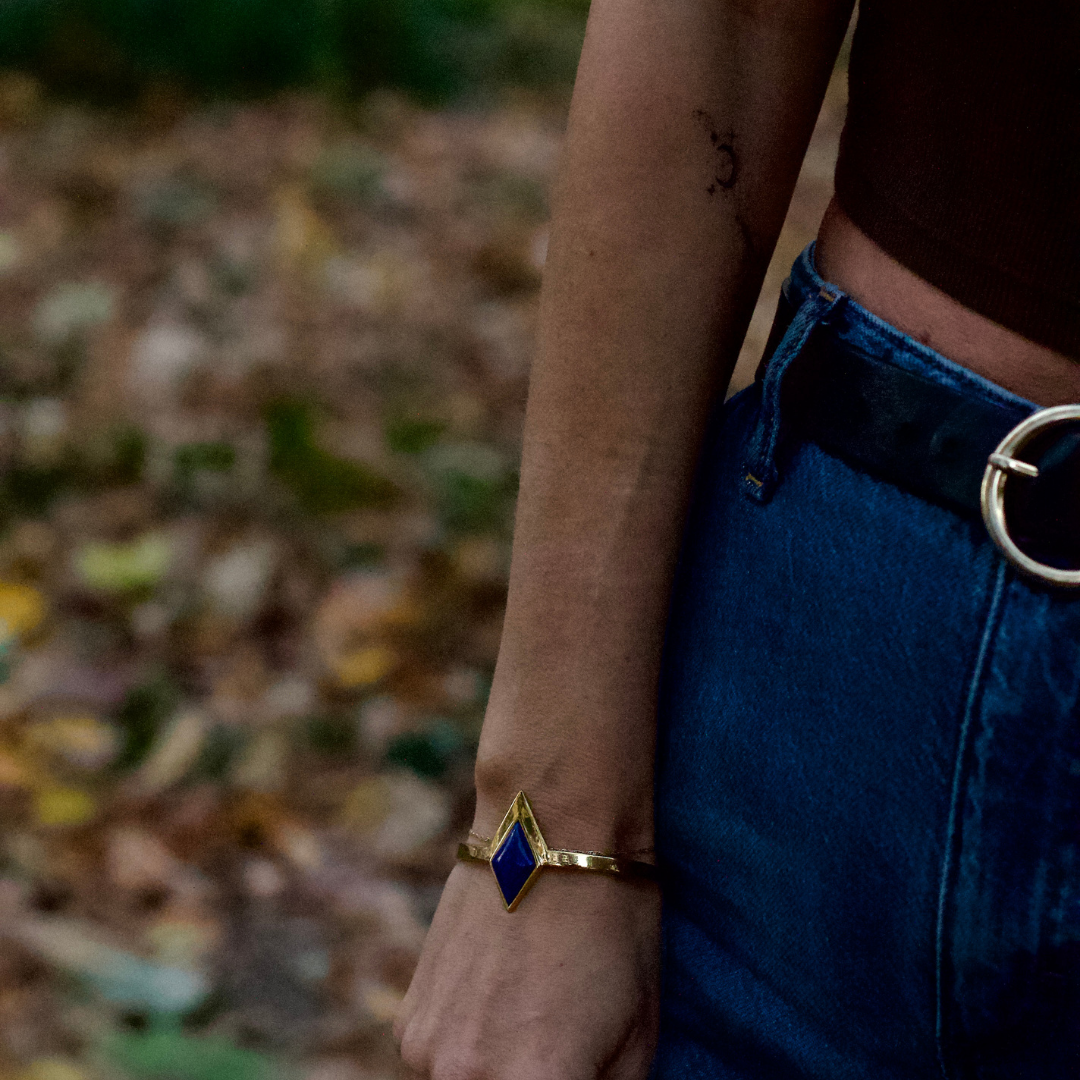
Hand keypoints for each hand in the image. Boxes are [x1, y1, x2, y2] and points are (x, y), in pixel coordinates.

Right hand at [394, 860, 660, 1079]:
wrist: (546, 828)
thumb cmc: (611, 923)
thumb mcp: (638, 1034)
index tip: (578, 1069)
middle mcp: (466, 1079)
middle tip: (561, 1051)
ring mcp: (426, 1052)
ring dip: (500, 1076)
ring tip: (534, 1026)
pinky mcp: (409, 1021)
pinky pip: (442, 1066)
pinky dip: (471, 1054)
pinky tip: (503, 1004)